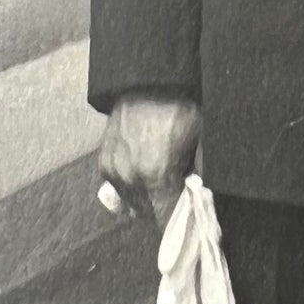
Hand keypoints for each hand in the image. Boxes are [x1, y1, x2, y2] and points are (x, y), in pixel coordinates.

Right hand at [98, 94, 201, 229]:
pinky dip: (131, 187)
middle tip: (177, 199)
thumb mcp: (199, 141)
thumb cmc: (180, 111)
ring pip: (131, 204)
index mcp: (157, 176)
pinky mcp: (103, 164)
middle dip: (163, 210)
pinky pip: (118, 189)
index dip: (178, 219)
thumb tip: (199, 196)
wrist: (148, 84)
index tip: (188, 217)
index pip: (166, 219)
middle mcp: (131, 179)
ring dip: (146, 201)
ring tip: (161, 186)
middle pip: (147, 214)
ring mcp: (113, 172)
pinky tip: (144, 174)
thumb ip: (197, 174)